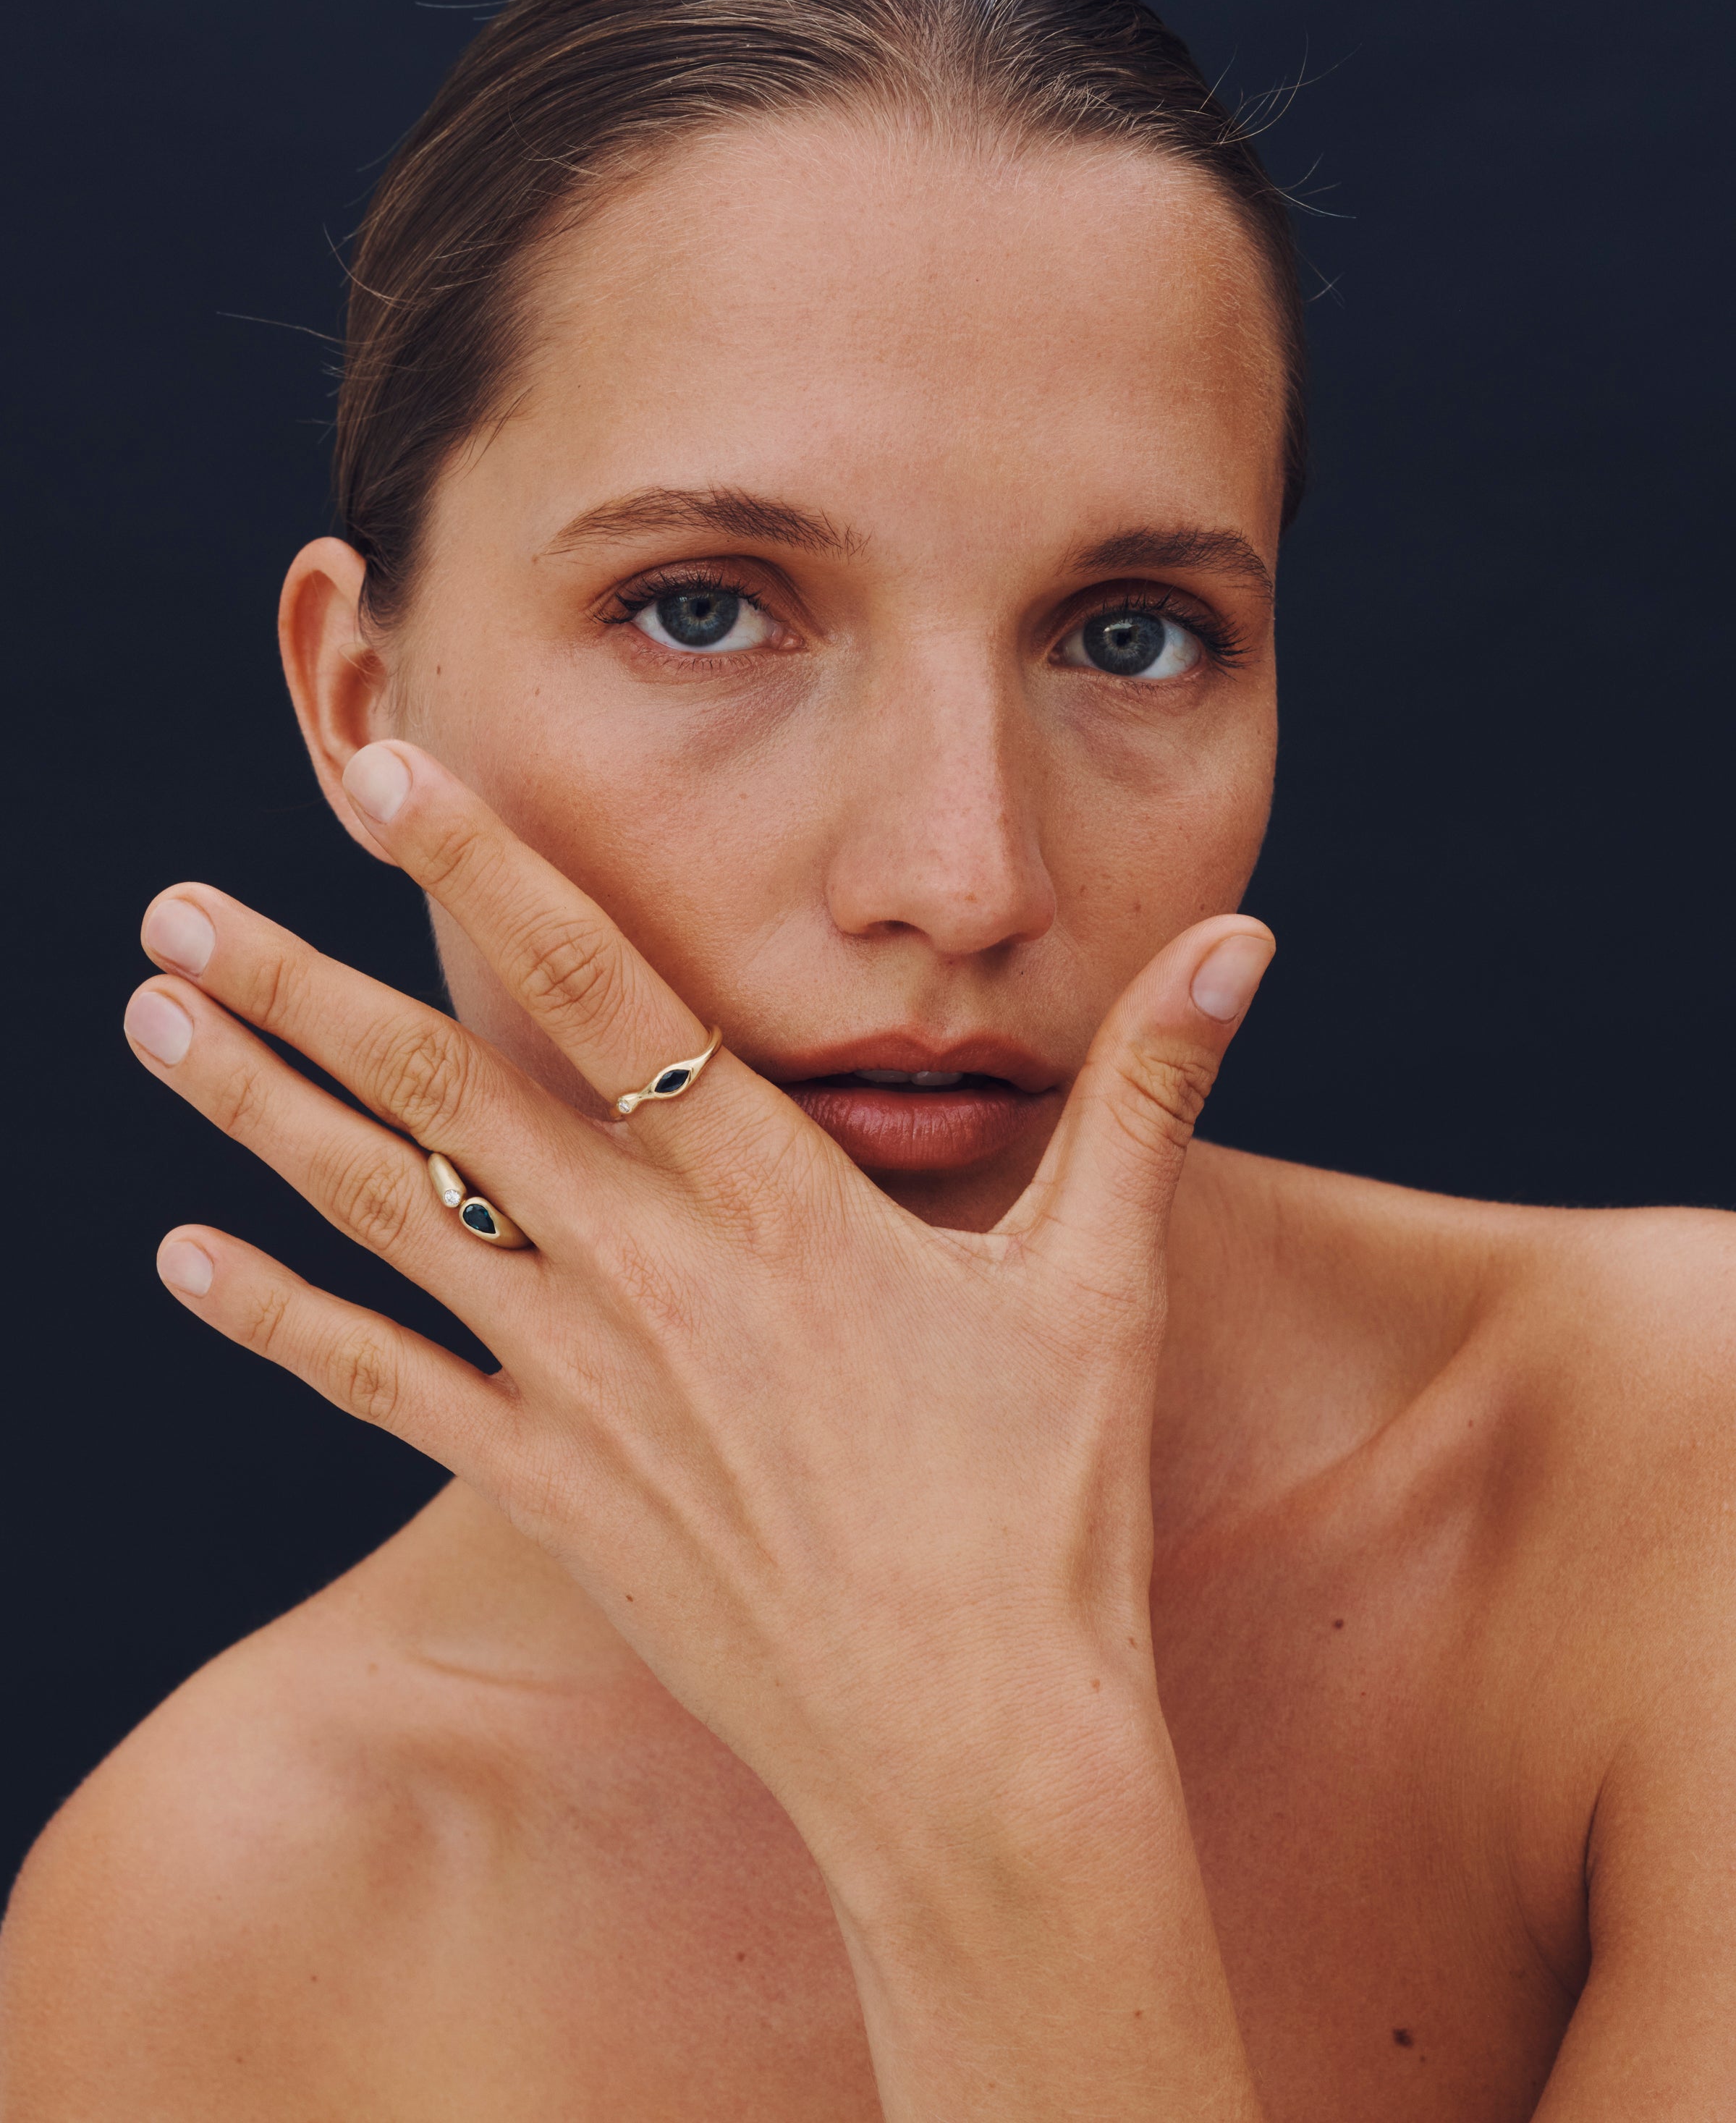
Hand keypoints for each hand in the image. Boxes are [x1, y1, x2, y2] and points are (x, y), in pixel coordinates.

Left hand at [125, 740, 1272, 2115]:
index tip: (385, 778)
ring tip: (153, 1020)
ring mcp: (580, 1384)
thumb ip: (1147, 1095)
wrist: (971, 1745)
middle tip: (176, 903)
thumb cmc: (1044, 1512)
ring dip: (254, 1114)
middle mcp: (646, 1272)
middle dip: (300, 985)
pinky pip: (383, 1386)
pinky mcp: (551, 1487)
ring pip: (383, 1215)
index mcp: (772, 1197)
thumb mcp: (1105, 1286)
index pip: (598, 989)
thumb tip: (1246, 945)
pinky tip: (183, 1264)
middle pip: (437, 1094)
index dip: (486, 866)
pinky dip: (278, 1321)